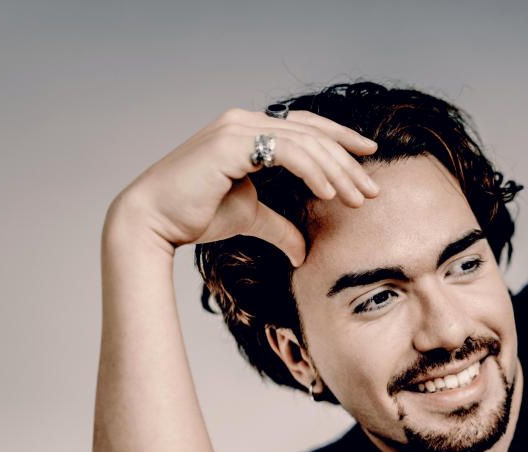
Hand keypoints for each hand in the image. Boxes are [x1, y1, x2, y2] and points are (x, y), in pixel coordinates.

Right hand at [108, 109, 378, 264]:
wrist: (155, 222)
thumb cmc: (196, 216)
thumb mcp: (251, 218)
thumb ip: (280, 227)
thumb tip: (304, 252)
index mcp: (248, 131)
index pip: (305, 126)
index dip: (340, 138)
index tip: (369, 155)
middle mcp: (243, 122)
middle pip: (312, 134)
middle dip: (347, 162)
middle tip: (372, 190)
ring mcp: (235, 128)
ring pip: (305, 143)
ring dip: (336, 171)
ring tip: (357, 198)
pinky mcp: (229, 143)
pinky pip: (286, 152)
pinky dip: (313, 172)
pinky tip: (329, 193)